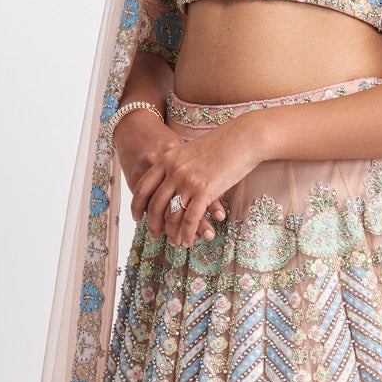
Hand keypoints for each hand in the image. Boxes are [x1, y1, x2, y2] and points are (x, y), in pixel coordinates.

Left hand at [115, 112, 225, 242]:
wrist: (243, 138)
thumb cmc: (222, 145)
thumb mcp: (191, 151)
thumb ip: (177, 165)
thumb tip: (172, 183)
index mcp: (167, 159)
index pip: (143, 187)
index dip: (137, 205)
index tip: (137, 217)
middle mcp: (173, 170)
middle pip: (155, 205)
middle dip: (153, 225)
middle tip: (155, 236)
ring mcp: (188, 181)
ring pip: (172, 216)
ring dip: (172, 234)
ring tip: (175, 243)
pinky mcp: (204, 190)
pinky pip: (190, 219)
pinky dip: (188, 234)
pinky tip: (189, 241)